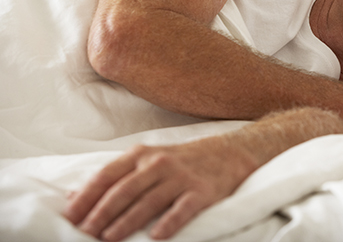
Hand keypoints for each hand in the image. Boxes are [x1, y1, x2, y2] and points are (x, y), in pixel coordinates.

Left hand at [63, 136, 255, 240]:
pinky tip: (156, 237)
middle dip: (101, 214)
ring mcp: (181, 177)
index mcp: (142, 155)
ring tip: (109, 239)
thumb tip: (73, 197)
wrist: (230, 153)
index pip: (107, 175)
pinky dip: (169, 223)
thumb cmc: (182, 161)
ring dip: (126, 222)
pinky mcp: (202, 192)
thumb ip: (115, 176)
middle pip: (124, 190)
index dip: (86, 197)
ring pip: (148, 201)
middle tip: (85, 234)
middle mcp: (159, 163)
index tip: (70, 217)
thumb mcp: (148, 159)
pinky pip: (182, 209)